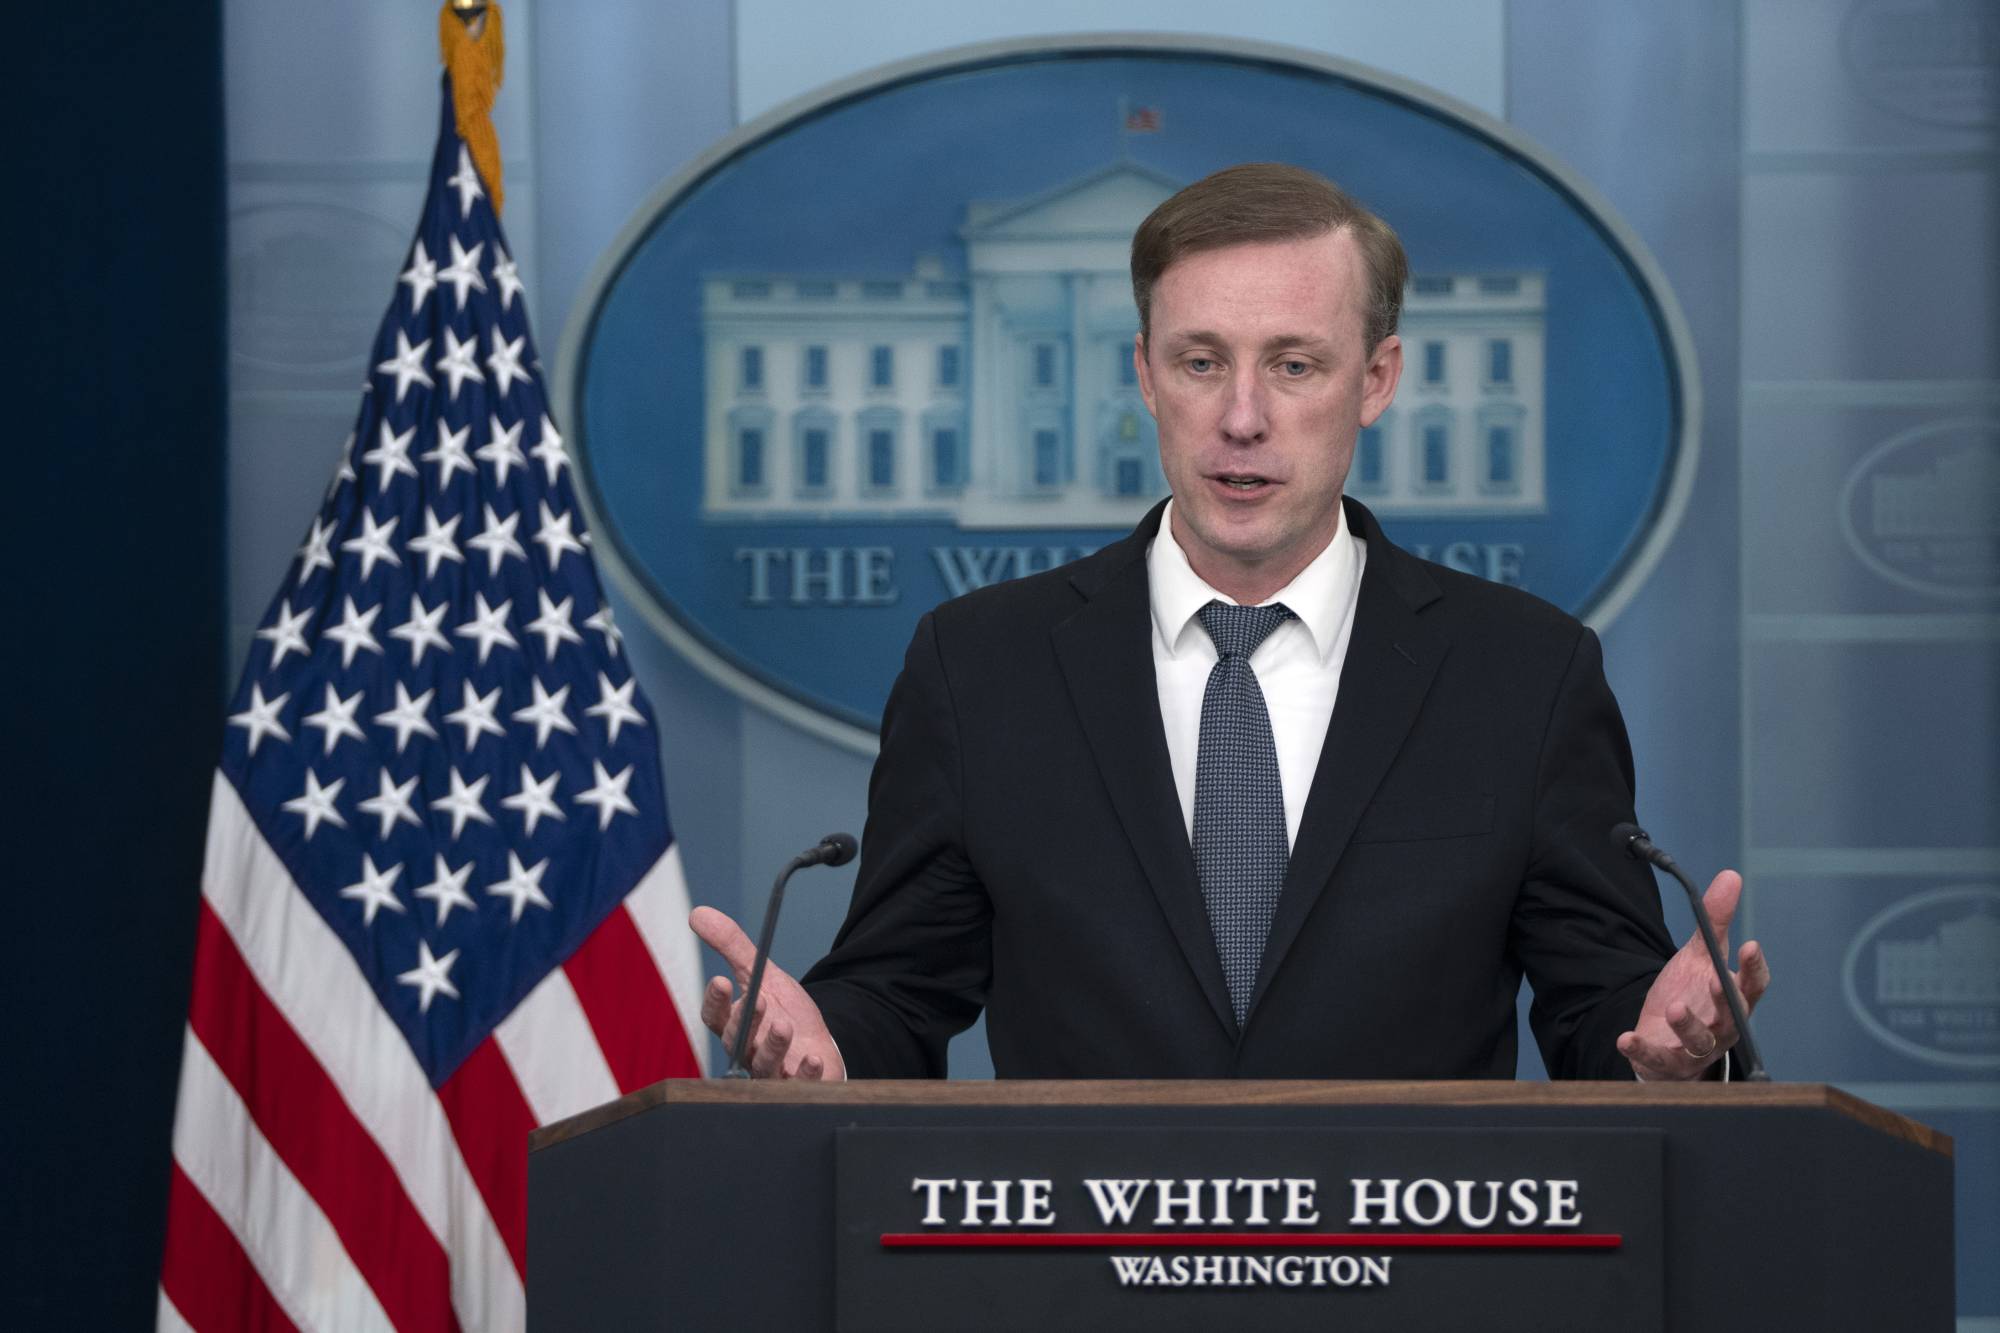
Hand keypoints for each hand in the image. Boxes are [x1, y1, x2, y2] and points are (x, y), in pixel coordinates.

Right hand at [689, 906, 844, 1079]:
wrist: (817, 1046)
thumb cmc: (784, 1012)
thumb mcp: (762, 975)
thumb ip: (732, 947)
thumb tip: (697, 913)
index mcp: (735, 1025)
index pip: (715, 1017)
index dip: (716, 1001)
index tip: (721, 981)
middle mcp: (748, 1053)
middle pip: (737, 1041)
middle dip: (745, 1022)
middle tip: (757, 999)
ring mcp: (772, 1073)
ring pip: (764, 1065)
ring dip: (773, 1046)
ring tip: (784, 1025)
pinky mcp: (798, 1087)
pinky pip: (798, 1086)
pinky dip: (804, 1076)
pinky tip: (812, 1059)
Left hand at [1618, 870, 1770, 1080]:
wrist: (1667, 1037)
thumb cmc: (1693, 995)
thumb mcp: (1700, 956)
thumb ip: (1714, 921)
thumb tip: (1730, 876)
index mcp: (1733, 1000)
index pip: (1754, 987)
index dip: (1754, 968)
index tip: (1750, 945)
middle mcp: (1722, 1028)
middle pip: (1730, 1018)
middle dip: (1724, 1000)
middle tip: (1717, 980)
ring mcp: (1696, 1048)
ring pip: (1699, 1042)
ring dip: (1688, 1026)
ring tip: (1675, 1007)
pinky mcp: (1667, 1062)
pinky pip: (1657, 1059)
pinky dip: (1643, 1050)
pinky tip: (1626, 1039)